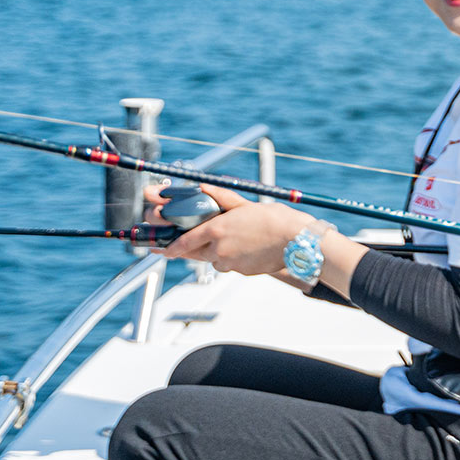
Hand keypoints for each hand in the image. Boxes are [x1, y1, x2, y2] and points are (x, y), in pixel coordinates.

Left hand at [152, 184, 319, 274]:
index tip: (162, 249)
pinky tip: (248, 248)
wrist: (296, 241)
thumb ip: (220, 198)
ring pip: (214, 260)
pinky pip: (230, 266)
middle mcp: (219, 249)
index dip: (170, 247)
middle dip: (190, 249)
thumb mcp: (244, 204)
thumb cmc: (274, 219)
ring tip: (237, 240)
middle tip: (189, 245)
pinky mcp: (241, 272)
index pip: (184, 242)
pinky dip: (233, 258)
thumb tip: (202, 188)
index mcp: (216, 230)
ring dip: (217, 252)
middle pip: (195, 253)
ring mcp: (230, 263)